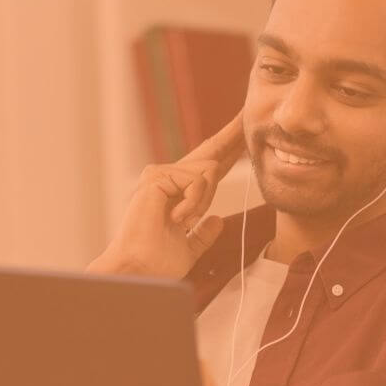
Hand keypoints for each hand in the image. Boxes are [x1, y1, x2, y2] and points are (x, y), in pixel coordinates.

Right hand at [88, 112, 245, 278]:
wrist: (140, 271)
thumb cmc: (157, 264)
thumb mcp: (189, 248)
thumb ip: (203, 233)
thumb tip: (216, 220)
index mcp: (176, 194)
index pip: (209, 169)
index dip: (229, 152)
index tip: (244, 138)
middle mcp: (167, 179)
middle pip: (209, 152)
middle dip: (231, 135)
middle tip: (245, 114)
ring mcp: (160, 175)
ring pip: (208, 171)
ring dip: (203, 200)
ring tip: (183, 220)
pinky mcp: (156, 177)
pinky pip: (196, 181)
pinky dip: (193, 203)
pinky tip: (178, 218)